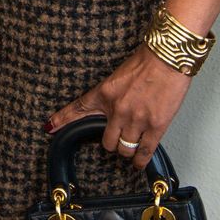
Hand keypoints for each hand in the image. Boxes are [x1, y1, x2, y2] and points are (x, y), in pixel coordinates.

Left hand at [44, 45, 190, 170]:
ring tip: (130, 147)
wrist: (169, 56)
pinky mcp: (156, 126)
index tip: (50, 127)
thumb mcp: (120, 74)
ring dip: (126, 151)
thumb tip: (112, 108)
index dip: (62, 120)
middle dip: (110, 143)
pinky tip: (138, 163)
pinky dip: (140, 161)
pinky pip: (144, 152)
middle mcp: (117, 109)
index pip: (78, 108)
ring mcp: (136, 120)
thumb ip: (113, 93)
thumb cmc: (148, 60)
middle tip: (115, 140)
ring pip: (124, 150)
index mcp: (105, 92)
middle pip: (105, 142)